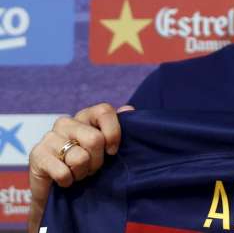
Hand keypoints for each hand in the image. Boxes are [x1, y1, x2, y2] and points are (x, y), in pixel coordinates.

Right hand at [27, 103, 133, 232]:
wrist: (57, 193)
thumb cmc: (87, 166)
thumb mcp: (106, 149)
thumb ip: (118, 129)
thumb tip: (128, 109)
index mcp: (85, 116)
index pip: (104, 111)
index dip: (113, 132)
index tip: (113, 151)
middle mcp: (66, 122)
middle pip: (94, 139)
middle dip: (98, 161)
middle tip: (93, 168)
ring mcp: (50, 137)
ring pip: (79, 158)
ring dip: (83, 173)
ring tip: (78, 173)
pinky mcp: (37, 154)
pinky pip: (63, 172)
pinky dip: (68, 181)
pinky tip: (65, 180)